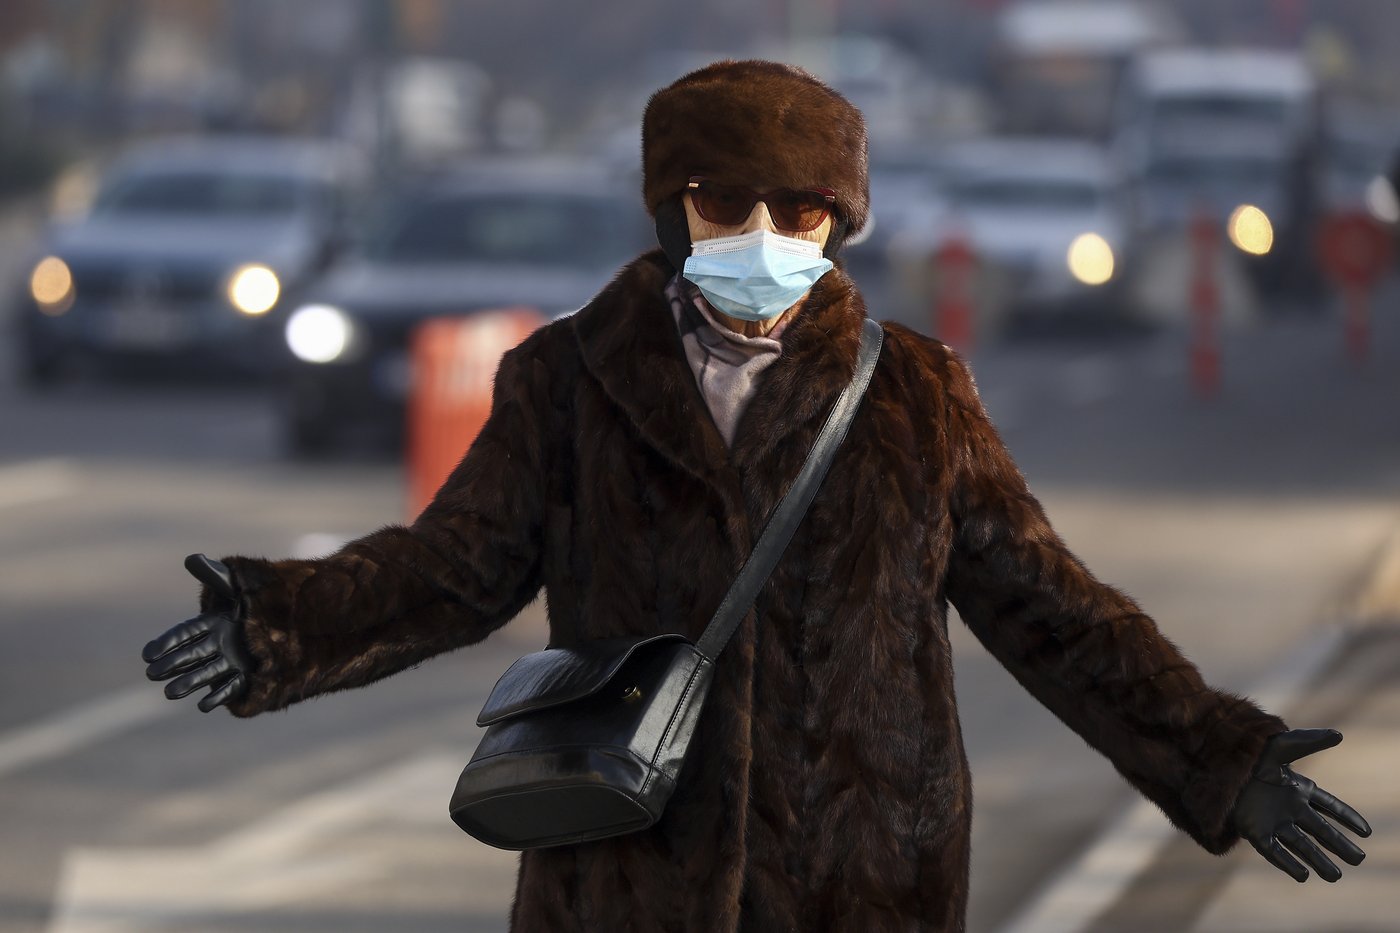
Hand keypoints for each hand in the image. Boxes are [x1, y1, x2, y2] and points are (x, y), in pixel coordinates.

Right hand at [142, 554, 253, 712]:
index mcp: (212, 624)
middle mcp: (217, 645)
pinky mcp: (246, 676)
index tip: (148, 653)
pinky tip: (204, 706)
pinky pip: (231, 687)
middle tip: (152, 674)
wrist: (285, 622)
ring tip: (170, 693)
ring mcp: (230, 662)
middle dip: (172, 665)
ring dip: (189, 683)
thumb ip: (215, 575)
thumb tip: (193, 558)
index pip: (185, 633)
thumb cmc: (251, 603)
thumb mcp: (236, 586)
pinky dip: (218, 696)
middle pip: (191, 656)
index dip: (167, 642)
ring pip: (206, 673)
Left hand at [1232, 728, 1370, 881]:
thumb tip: (1339, 735)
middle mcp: (1289, 808)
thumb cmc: (1250, 755)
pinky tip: (1303, 876)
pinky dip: (1288, 864)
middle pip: (1320, 831)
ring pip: (1301, 846)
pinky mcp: (1255, 832)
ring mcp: (1272, 822)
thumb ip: (1309, 741)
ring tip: (1335, 877)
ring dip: (1318, 861)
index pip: (1329, 805)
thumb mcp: (1281, 746)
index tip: (1366, 832)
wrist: (1214, 766)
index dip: (1347, 817)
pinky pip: (1274, 851)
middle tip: (1359, 859)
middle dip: (1339, 845)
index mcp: (1298, 789)